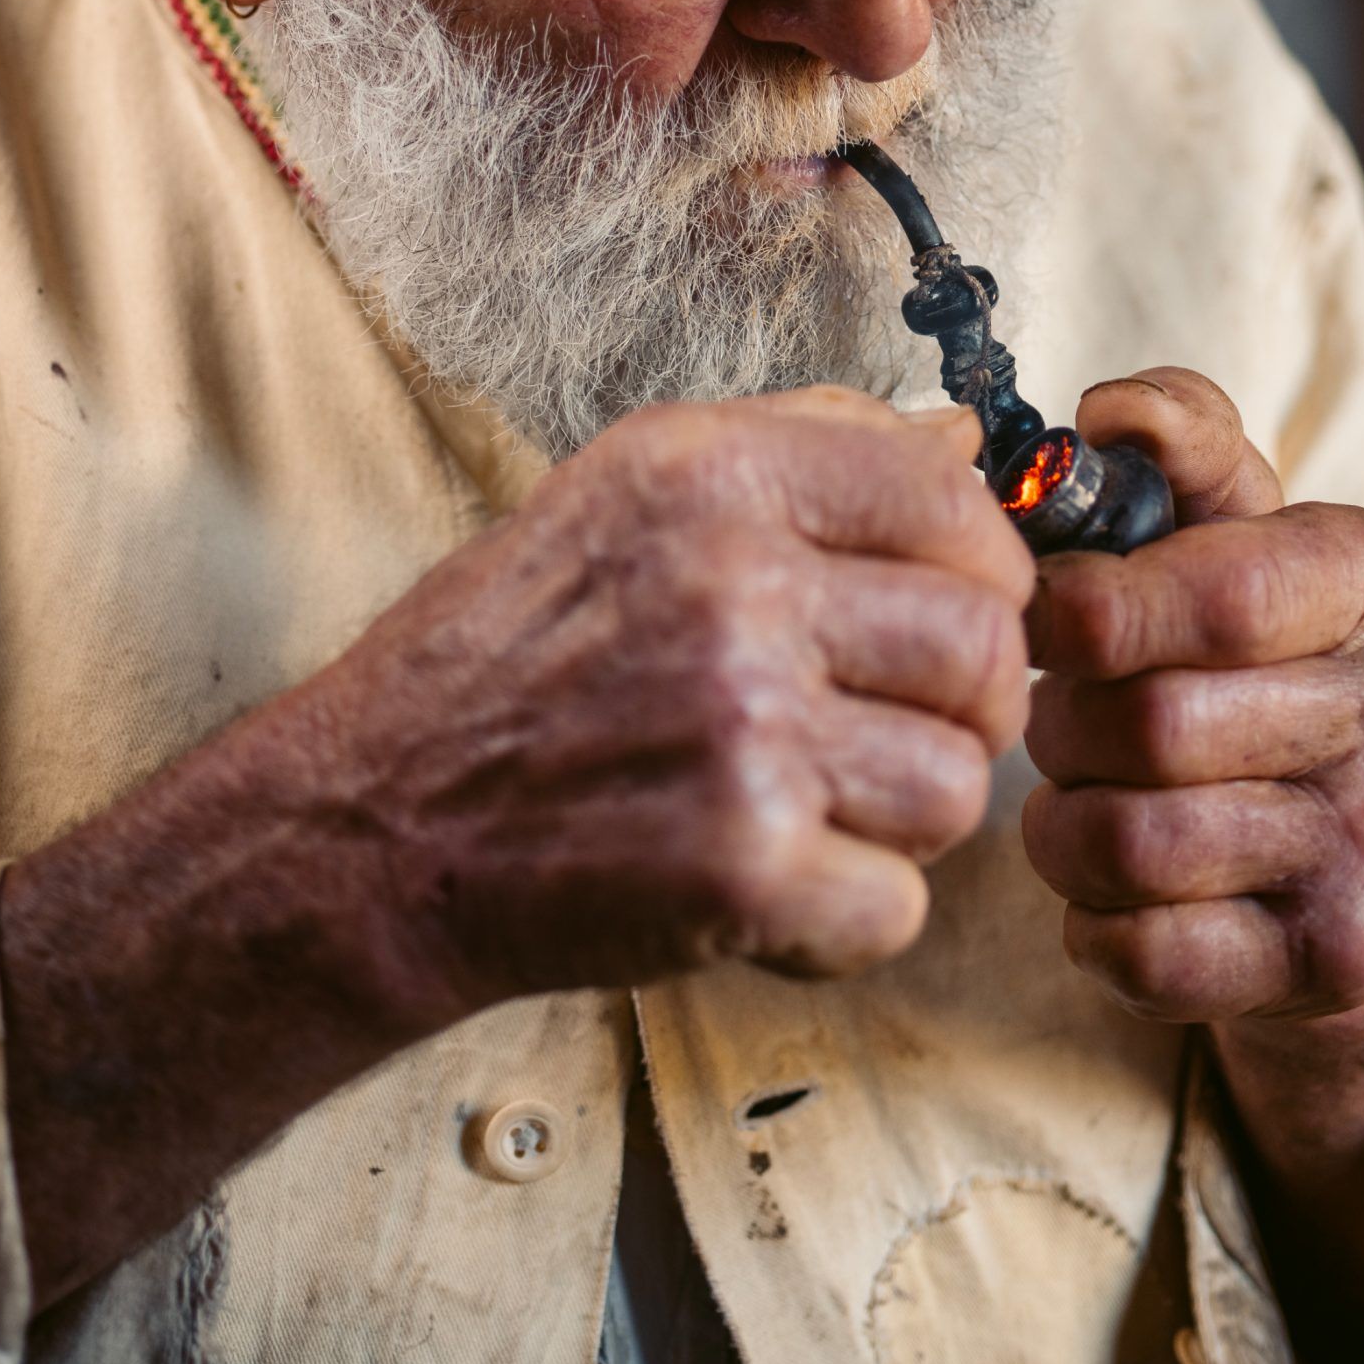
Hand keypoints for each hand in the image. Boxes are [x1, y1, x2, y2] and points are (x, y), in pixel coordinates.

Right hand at [0, 386, 1033, 1304]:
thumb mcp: (632, 486)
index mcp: (715, 475)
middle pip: (986, 648)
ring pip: (961, 788)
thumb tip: (960, 444)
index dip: (980, 570)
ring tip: (808, 802)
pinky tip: (769, 883)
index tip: (948, 607)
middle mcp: (736, 589)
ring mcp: (744, 734)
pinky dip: (845, 918)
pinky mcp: (740, 872)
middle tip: (890, 725)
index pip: (956, 503)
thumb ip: (806, 445)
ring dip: (902, 817)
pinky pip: (899, 907)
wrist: (377, 821)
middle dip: (962, 703)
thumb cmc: (510, 655)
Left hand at [1021, 368, 1363, 1025]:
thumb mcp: (1233, 522)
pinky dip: (1091, 919)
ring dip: (1062, 821)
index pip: (1218, 596)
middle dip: (1064, 720)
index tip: (1042, 614)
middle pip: (1150, 725)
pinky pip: (1141, 951)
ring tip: (1081, 791)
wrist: (1361, 846)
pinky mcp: (1330, 961)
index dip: (1091, 609)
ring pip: (1131, 842)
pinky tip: (1115, 882)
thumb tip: (1112, 413)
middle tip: (1063, 712)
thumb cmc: (1254, 648)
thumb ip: (1177, 441)